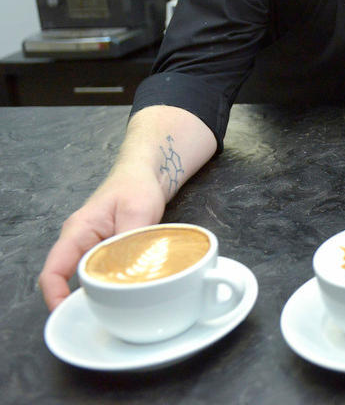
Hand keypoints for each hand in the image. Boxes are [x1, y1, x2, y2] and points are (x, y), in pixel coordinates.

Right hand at [38, 166, 165, 310]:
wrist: (147, 173)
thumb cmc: (137, 186)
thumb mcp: (137, 212)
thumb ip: (129, 243)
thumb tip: (128, 273)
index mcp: (78, 232)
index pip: (53, 270)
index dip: (55, 295)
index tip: (65, 312)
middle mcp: (79, 241)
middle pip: (68, 278)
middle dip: (79, 299)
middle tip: (100, 315)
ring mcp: (92, 245)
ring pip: (87, 276)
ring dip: (98, 291)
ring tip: (114, 306)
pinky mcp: (107, 248)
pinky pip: (103, 270)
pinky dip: (111, 281)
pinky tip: (126, 289)